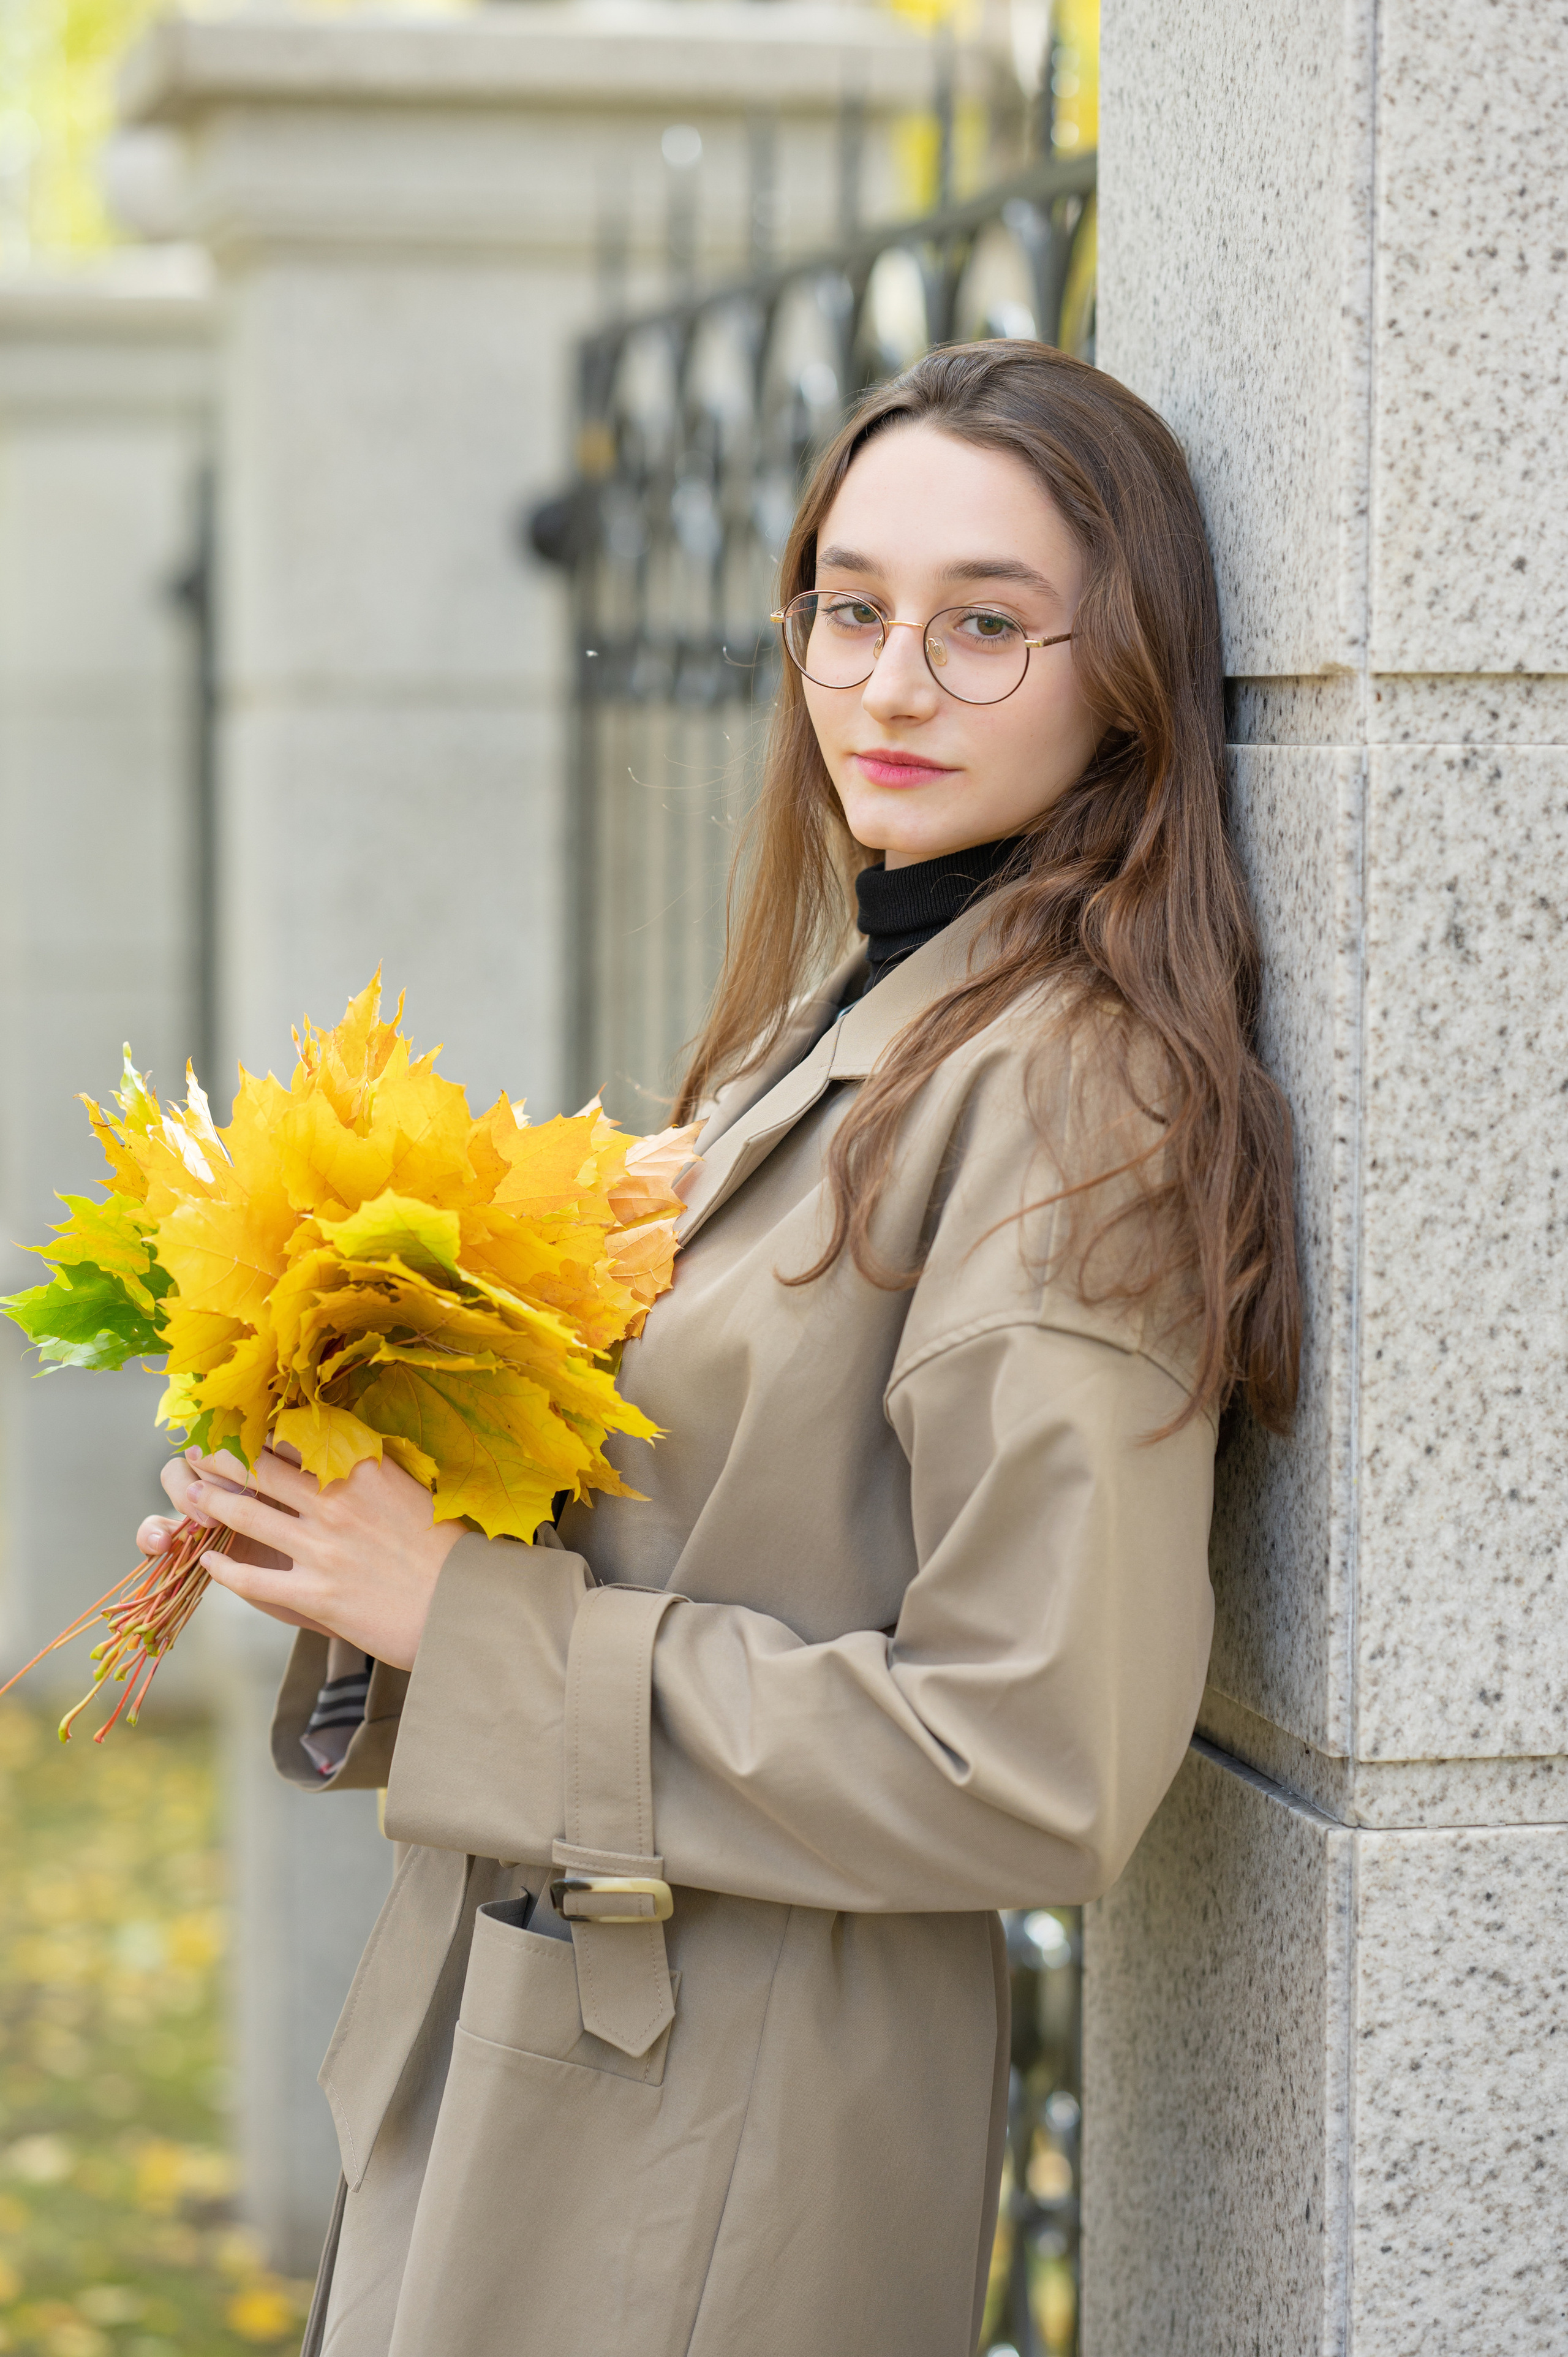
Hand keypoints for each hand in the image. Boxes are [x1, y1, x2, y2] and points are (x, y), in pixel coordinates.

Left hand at [136, 1444, 462, 1669]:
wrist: (468, 1606)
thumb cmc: (449, 1548)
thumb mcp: (412, 1489)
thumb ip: (371, 1468)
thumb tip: (339, 1449)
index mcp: (362, 1468)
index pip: (293, 1436)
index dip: (255, 1429)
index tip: (233, 1423)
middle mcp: (335, 1501)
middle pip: (256, 1469)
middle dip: (218, 1459)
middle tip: (194, 1452)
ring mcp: (322, 1548)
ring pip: (244, 1516)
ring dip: (207, 1503)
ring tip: (189, 1496)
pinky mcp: (316, 1594)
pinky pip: (253, 1579)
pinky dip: (224, 1568)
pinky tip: (208, 1560)